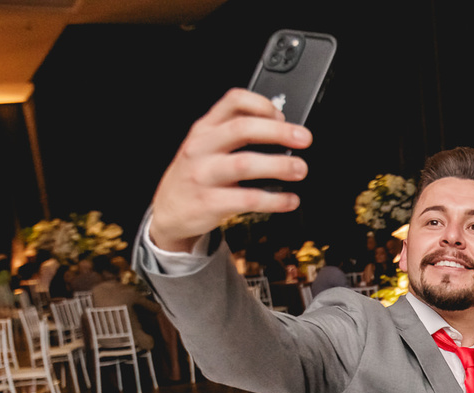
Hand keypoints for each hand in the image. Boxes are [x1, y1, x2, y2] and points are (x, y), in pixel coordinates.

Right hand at [149, 88, 312, 252]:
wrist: (170, 211)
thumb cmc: (197, 175)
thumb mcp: (207, 146)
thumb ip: (235, 134)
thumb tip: (282, 127)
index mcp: (205, 128)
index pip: (232, 101)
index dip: (261, 104)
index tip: (282, 114)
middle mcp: (202, 147)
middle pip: (242, 129)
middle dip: (278, 132)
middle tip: (304, 139)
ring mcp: (203, 175)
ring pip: (244, 164)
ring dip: (278, 165)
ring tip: (300, 169)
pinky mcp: (209, 202)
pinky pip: (247, 200)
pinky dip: (274, 200)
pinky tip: (289, 200)